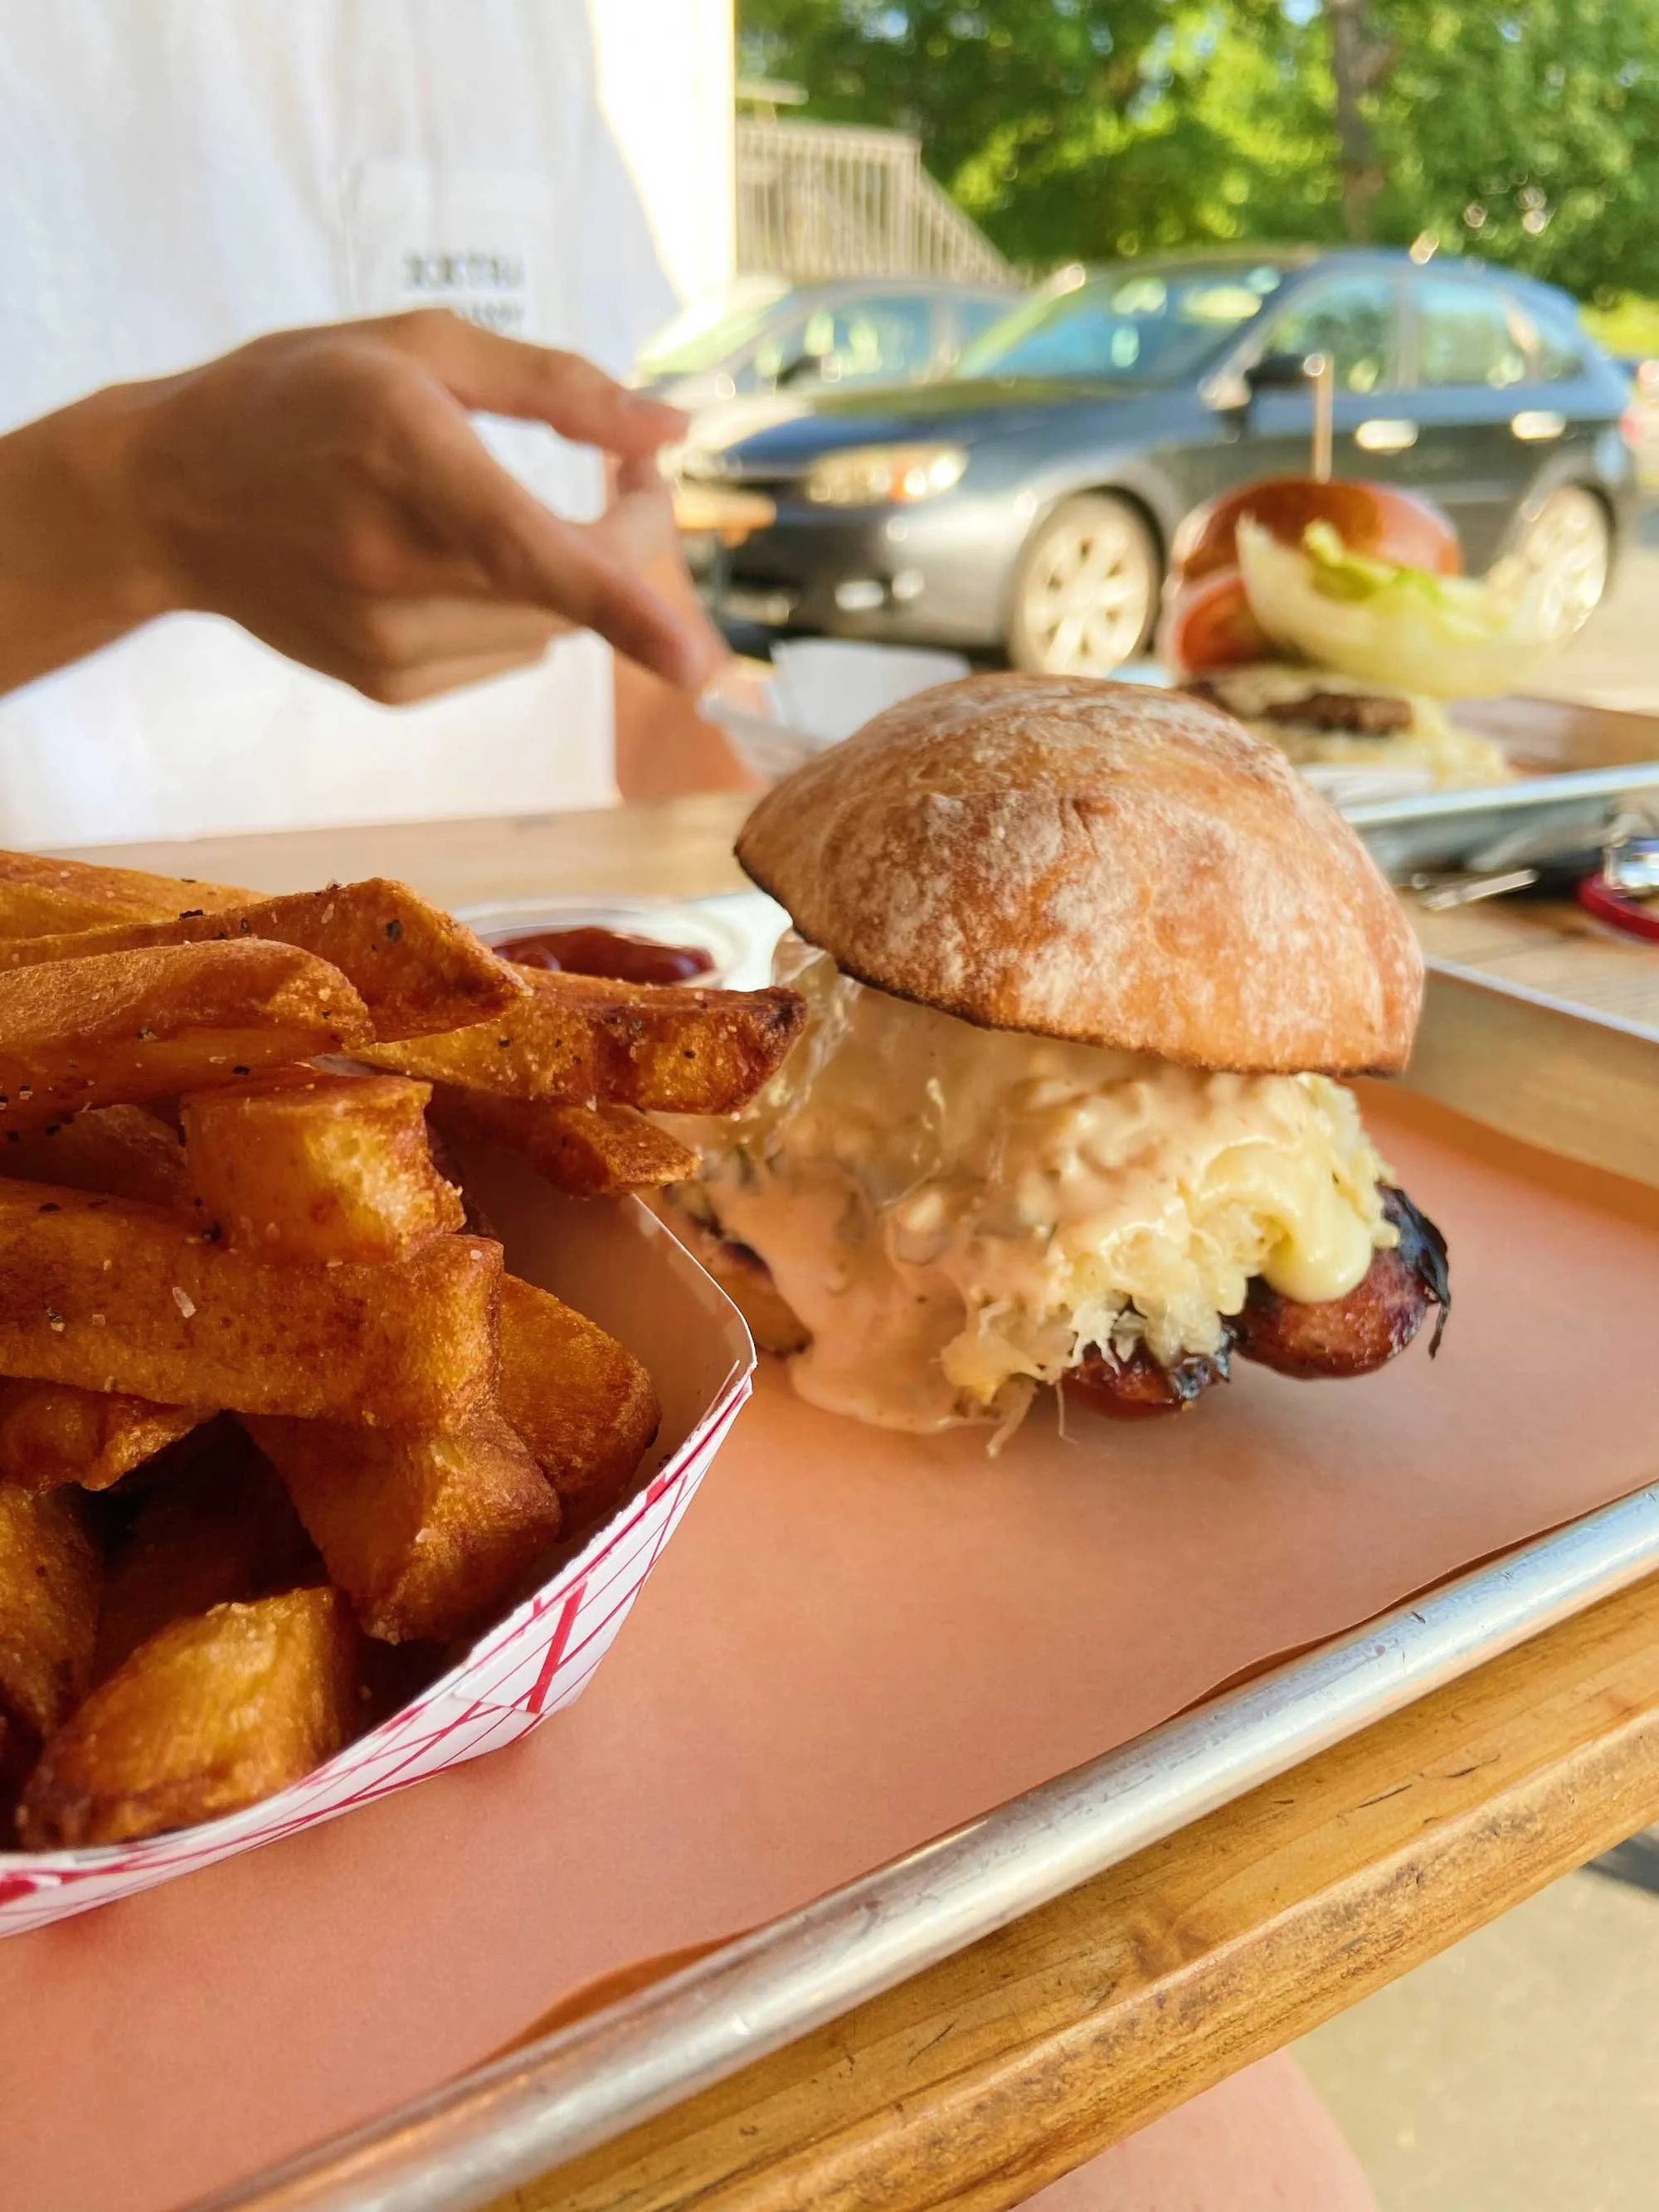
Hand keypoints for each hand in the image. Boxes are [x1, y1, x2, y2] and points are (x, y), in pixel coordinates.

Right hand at [95, 311, 725, 702]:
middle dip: (627, 537)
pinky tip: (445, 561)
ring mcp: (388, 639)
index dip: (627, 609)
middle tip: (627, 473)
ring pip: (547, 629)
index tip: (699, 664)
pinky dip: (510, 610)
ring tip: (514, 507)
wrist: (166, 496)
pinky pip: (504, 655)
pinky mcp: (386, 684)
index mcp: (406, 459)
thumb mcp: (420, 346)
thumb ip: (556, 386)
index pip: (534, 553)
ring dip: (568, 576)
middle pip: (571, 593)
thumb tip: (670, 427)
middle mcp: (395, 564)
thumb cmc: (299, 397)